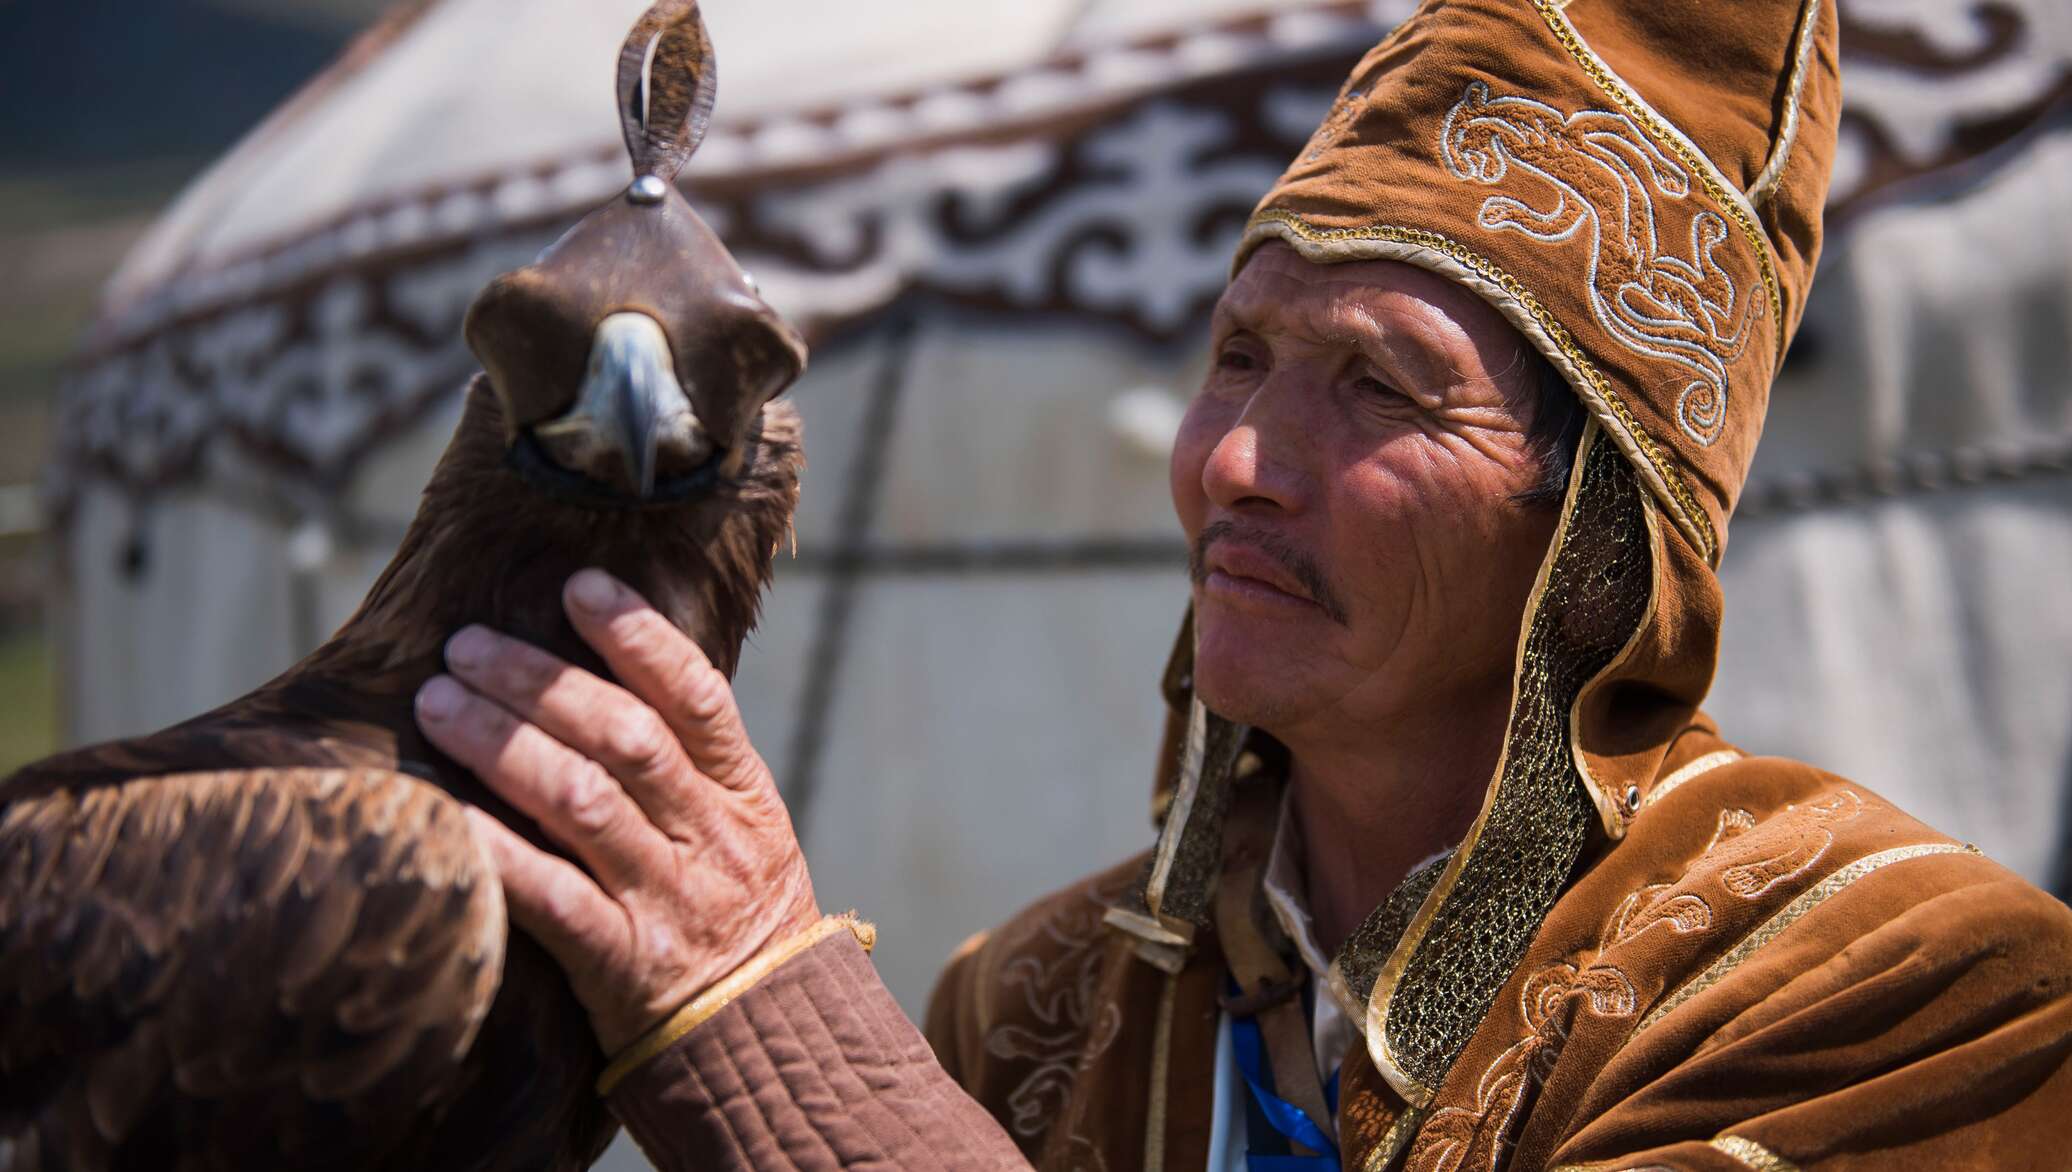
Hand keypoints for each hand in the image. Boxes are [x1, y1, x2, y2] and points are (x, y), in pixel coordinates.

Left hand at [413, 568, 818, 1053]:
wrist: (772, 1038)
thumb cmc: (739, 919)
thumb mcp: (746, 830)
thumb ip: (687, 763)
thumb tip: (600, 670)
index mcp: (744, 795)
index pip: (696, 697)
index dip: (638, 636)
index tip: (578, 586)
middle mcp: (710, 839)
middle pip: (624, 739)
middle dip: (539, 681)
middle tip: (465, 646)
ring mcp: (669, 902)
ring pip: (584, 803)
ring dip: (503, 745)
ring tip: (438, 704)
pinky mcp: (626, 967)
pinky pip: (557, 902)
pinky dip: (502, 854)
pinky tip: (451, 817)